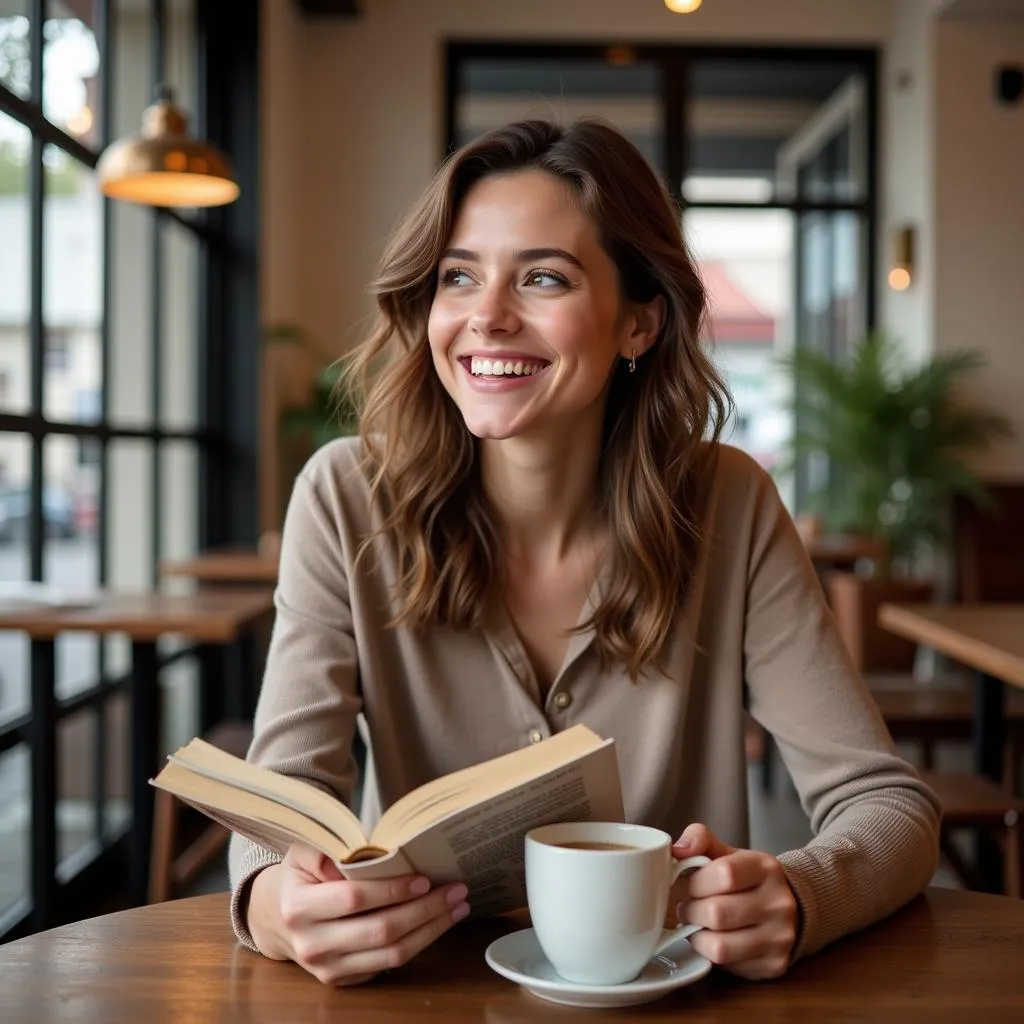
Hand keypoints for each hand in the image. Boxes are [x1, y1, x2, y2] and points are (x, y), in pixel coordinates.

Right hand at [246, 843, 469, 985]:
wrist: (276, 918)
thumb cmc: (299, 876)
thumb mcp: (303, 851)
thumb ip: (326, 846)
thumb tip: (361, 851)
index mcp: (299, 908)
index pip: (354, 899)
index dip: (391, 890)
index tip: (424, 878)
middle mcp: (312, 944)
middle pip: (380, 930)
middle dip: (425, 910)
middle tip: (456, 890)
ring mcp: (327, 969)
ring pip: (391, 954)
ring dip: (430, 930)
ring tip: (457, 907)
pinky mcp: (342, 981)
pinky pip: (387, 965)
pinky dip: (418, 944)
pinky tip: (436, 923)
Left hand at [672, 823, 797, 979]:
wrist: (791, 907)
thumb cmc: (747, 879)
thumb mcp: (728, 853)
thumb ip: (701, 840)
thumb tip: (676, 849)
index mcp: (765, 868)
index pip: (725, 873)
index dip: (696, 881)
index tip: (688, 884)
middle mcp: (779, 903)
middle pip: (717, 913)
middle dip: (691, 910)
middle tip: (686, 907)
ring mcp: (780, 937)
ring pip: (720, 946)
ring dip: (696, 936)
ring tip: (696, 924)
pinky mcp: (774, 965)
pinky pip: (728, 966)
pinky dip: (710, 953)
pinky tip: (711, 939)